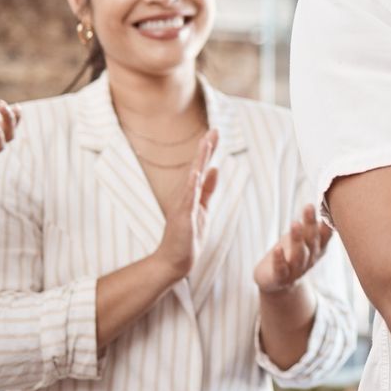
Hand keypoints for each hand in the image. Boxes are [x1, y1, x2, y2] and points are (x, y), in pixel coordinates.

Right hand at [151, 129, 219, 280]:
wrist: (176, 260)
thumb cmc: (188, 235)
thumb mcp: (202, 208)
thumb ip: (208, 189)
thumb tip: (215, 168)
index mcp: (192, 193)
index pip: (201, 167)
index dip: (208, 150)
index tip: (215, 131)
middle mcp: (185, 196)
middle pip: (196, 167)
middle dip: (205, 149)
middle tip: (213, 131)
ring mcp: (183, 206)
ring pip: (192, 180)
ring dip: (198, 162)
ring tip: (205, 145)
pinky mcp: (183, 219)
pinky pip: (188, 201)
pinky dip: (191, 187)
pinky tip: (196, 174)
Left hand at [254, 203, 332, 294]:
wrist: (277, 284)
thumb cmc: (291, 255)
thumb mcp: (304, 240)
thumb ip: (312, 226)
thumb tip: (325, 200)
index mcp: (317, 249)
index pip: (325, 235)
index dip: (327, 222)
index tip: (327, 206)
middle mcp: (310, 259)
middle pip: (311, 241)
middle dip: (310, 224)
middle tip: (309, 207)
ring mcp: (296, 270)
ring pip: (299, 255)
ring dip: (298, 239)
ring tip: (295, 223)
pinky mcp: (280, 278)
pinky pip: (281, 269)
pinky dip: (280, 259)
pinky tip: (277, 248)